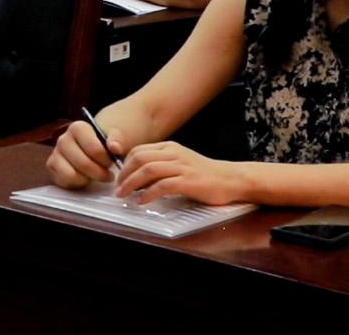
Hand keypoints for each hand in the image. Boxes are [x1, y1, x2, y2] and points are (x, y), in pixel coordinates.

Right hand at [47, 120, 123, 187]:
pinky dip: (77, 182)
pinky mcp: (51, 166)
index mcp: (78, 128)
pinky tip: (85, 177)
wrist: (90, 147)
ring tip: (96, 175)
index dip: (106, 160)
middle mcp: (63, 139)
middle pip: (84, 164)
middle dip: (100, 173)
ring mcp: (55, 153)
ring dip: (88, 179)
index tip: (112, 162)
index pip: (94, 149)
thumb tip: (115, 148)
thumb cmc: (102, 143)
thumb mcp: (113, 138)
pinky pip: (64, 180)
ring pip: (72, 174)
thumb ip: (117, 140)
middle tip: (108, 174)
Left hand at [114, 141, 247, 205]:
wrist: (231, 179)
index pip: (138, 151)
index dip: (124, 165)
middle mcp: (173, 153)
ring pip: (148, 170)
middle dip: (123, 174)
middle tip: (117, 188)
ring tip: (123, 195)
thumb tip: (137, 178)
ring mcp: (181, 166)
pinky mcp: (189, 181)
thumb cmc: (204, 175)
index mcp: (169, 147)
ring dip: (131, 183)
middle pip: (139, 158)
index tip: (118, 178)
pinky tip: (142, 201)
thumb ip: (161, 166)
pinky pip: (162, 185)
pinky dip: (148, 193)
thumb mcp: (180, 163)